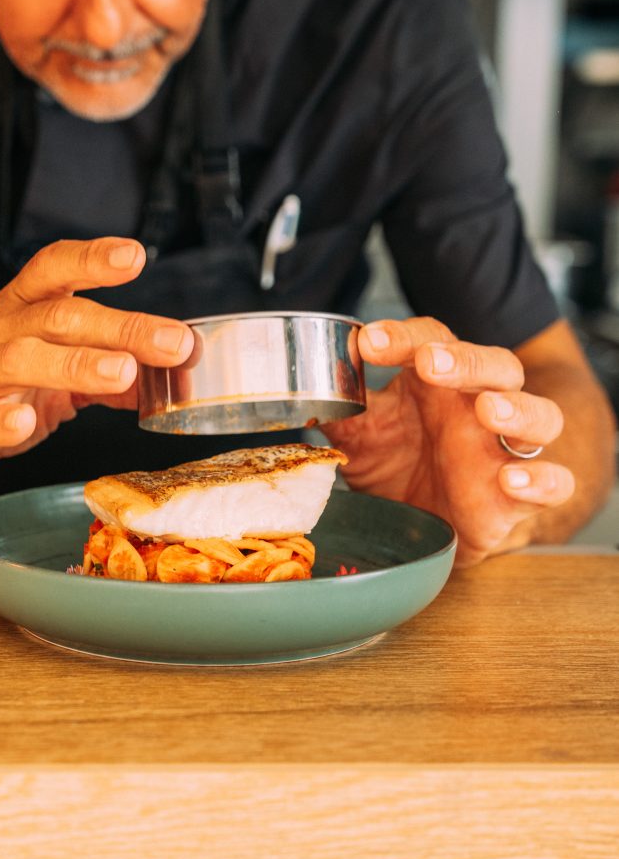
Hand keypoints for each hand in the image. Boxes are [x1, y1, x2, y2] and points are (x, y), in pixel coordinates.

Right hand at [0, 238, 193, 496]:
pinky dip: (1, 420)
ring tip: (120, 372)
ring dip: (75, 364)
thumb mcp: (54, 369)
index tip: (135, 255)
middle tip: (173, 341)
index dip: (92, 258)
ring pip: (22, 359)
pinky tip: (25, 424)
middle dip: (120, 326)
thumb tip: (173, 373)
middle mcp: (2, 333)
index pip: (55, 270)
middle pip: (60, 317)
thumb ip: (109, 369)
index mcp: (24, 312)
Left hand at [321, 317, 574, 566]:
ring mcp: (504, 450)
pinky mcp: (520, 496)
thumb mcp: (361, 438)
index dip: (402, 337)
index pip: (431, 341)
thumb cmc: (399, 466)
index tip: (368, 342)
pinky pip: (555, 482)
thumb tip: (303, 397)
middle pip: (494, 365)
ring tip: (490, 410)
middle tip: (430, 364)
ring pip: (540, 415)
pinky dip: (543, 480)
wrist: (429, 522)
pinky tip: (514, 481)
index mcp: (437, 382)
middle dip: (465, 361)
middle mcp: (478, 406)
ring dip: (519, 410)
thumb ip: (340, 416)